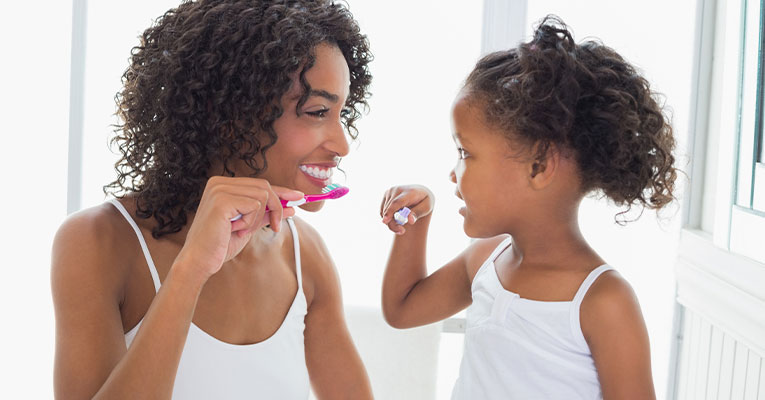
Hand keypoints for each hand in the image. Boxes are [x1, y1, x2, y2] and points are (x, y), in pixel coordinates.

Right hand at [174, 176, 303, 281]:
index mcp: (222, 185)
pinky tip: (236, 230)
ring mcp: (219, 189)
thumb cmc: (220, 244)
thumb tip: (292, 206)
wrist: (200, 261)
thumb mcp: (249, 225)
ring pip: (262, 195)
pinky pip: (254, 205)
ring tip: (243, 231)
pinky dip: (251, 222)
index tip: (300, 196)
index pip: (260, 184)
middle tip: (275, 226)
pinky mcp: (222, 200)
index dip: (282, 191)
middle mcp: (219, 182)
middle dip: (276, 207)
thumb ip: (267, 213)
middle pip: (265, 186)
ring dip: (259, 218)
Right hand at [379, 184, 433, 234]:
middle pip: (390, 209)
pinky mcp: (386, 194)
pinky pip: (382, 211)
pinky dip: (387, 217)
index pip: (397, 202)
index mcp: (409, 192)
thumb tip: (410, 220)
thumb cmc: (424, 201)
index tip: (385, 221)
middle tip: (401, 231)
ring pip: (384, 212)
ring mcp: (390, 191)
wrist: (420, 192)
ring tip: (402, 225)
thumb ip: (418, 213)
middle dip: (393, 224)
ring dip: (391, 222)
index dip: (390, 211)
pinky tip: (397, 217)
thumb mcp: (426, 208)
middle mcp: (397, 189)